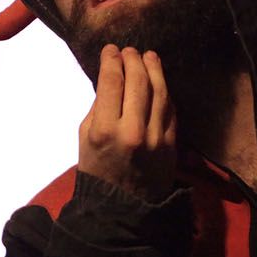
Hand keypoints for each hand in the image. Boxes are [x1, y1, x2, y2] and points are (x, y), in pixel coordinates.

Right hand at [78, 45, 177, 199]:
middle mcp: (132, 131)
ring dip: (154, 69)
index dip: (111, 60)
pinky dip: (165, 92)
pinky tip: (159, 81)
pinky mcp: (171, 144)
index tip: (110, 50)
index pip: (111, 82)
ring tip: (148, 56)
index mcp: (104, 130)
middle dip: (133, 60)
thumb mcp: (84, 136)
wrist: (122, 207)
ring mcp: (156, 138)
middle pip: (138, 82)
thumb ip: (98, 105)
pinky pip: (170, 109)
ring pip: (159, 92)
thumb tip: (111, 76)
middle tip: (129, 50)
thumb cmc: (97, 168)